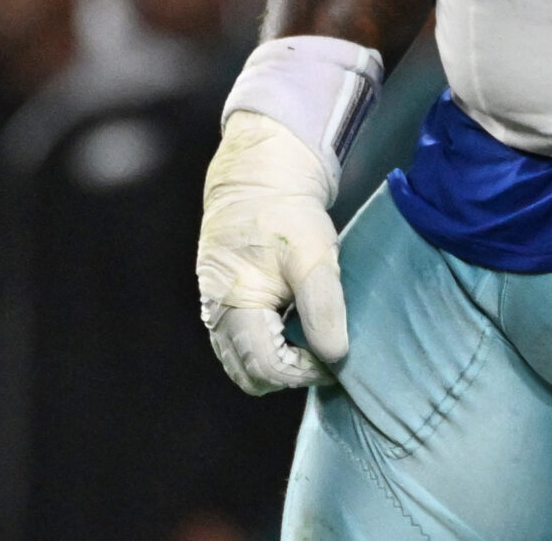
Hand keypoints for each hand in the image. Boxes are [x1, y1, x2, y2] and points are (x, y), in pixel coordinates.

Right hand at [196, 110, 347, 394]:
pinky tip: (297, 329)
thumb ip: (323, 309)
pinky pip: (243, 345)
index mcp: (232, 306)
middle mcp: (216, 316)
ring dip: (279, 364)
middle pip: (251, 375)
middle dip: (289, 374)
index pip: (266, 368)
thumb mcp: (313, 257)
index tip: (335, 358)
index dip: (303, 372)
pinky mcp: (225, 303)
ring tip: (313, 339)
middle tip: (324, 351)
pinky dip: (270, 349)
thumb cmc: (286, 213)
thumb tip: (335, 356)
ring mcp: (217, 311)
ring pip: (244, 364)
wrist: (259, 175)